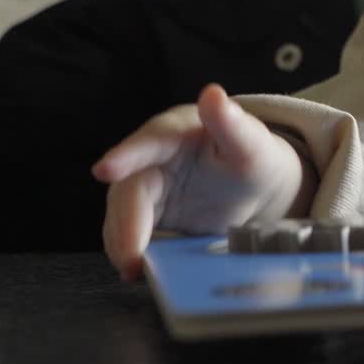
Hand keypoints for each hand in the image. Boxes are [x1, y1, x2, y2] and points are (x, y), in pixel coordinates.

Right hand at [91, 84, 314, 280]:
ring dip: (123, 242)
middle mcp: (153, 158)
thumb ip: (232, 123)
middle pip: (129, 189)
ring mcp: (147, 188)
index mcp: (177, 131)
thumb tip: (212, 93)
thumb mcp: (253, 144)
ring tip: (133, 269)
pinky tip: (138, 270)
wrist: (258, 185)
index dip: (127, 155)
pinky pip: (131, 233)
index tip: (105, 169)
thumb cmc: (256, 157)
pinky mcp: (148, 215)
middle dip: (126, 223)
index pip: (149, 141)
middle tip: (130, 256)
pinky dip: (131, 252)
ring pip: (123, 215)